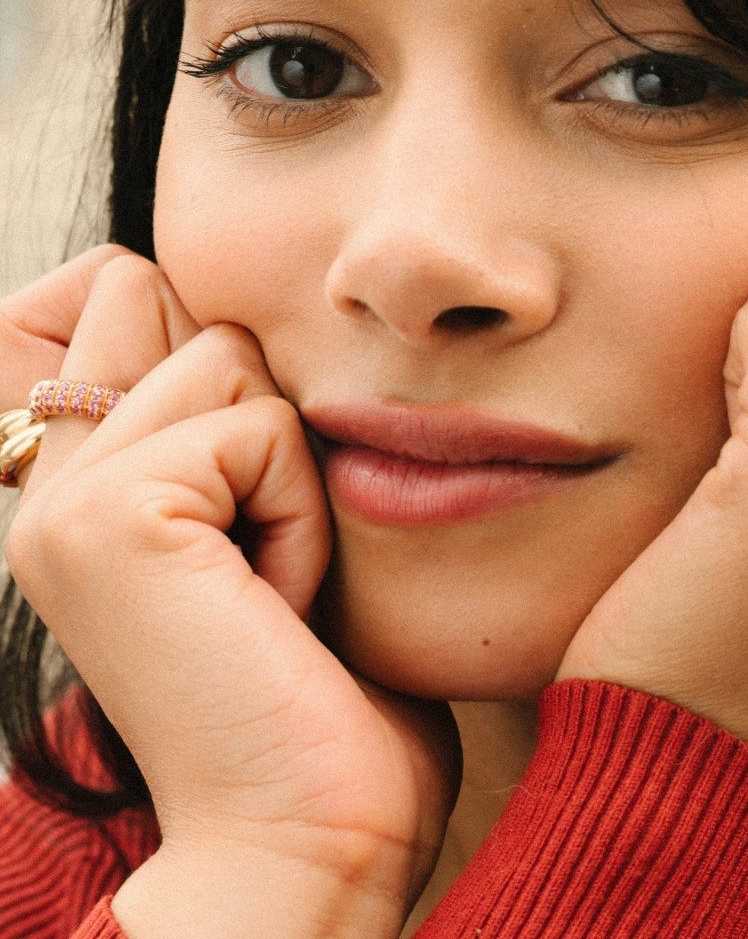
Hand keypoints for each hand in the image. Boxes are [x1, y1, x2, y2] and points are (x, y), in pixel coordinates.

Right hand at [5, 254, 459, 938]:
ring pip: (226, 353)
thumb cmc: (318, 692)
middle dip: (251, 395)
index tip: (240, 464)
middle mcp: (46, 484)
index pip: (97, 293)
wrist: (310, 837)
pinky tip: (282, 600)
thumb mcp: (262, 526)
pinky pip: (259, 430)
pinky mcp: (112, 519)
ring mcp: (64, 500)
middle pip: (156, 291)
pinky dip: (302, 510)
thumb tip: (241, 336)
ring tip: (276, 574)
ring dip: (288, 461)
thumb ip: (227, 428)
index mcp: (74, 484)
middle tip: (261, 531)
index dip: (188, 336)